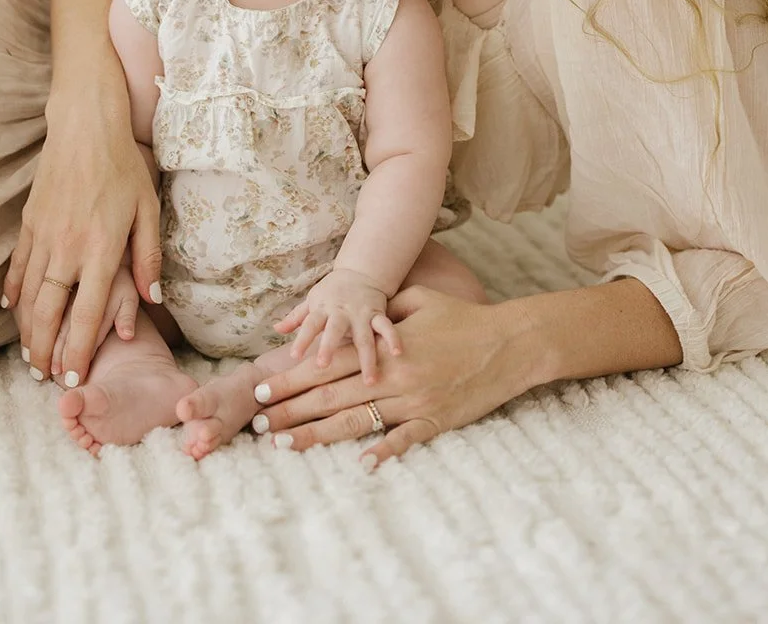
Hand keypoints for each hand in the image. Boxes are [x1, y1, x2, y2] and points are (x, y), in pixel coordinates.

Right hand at [1, 87, 161, 381]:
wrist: (85, 126)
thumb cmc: (124, 166)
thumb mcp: (148, 210)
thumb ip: (148, 257)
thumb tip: (153, 300)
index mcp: (101, 248)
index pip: (87, 311)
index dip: (79, 349)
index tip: (73, 377)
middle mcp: (67, 248)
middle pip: (50, 312)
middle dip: (45, 350)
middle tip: (44, 378)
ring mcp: (44, 236)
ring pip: (29, 295)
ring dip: (27, 330)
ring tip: (29, 357)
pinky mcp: (29, 222)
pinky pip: (18, 266)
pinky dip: (14, 292)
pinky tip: (13, 310)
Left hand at [258, 285, 525, 466]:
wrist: (509, 343)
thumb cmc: (462, 319)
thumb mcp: (419, 301)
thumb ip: (383, 311)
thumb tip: (356, 316)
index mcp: (383, 350)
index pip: (326, 367)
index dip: (290, 380)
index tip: (261, 390)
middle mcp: (393, 378)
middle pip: (331, 397)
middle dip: (290, 410)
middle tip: (258, 423)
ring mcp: (413, 403)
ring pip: (356, 422)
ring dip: (317, 435)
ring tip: (285, 445)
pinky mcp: (435, 422)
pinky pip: (405, 441)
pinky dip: (383, 453)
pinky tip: (361, 465)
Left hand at [275, 267, 399, 384]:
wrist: (361, 272)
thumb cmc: (332, 292)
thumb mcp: (312, 300)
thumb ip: (296, 317)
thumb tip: (276, 328)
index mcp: (323, 308)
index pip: (310, 323)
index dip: (303, 338)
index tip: (294, 356)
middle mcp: (342, 312)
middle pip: (335, 329)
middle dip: (330, 346)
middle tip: (324, 366)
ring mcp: (362, 314)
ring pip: (364, 336)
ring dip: (366, 358)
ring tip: (368, 381)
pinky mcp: (378, 315)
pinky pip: (387, 327)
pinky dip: (393, 339)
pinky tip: (398, 354)